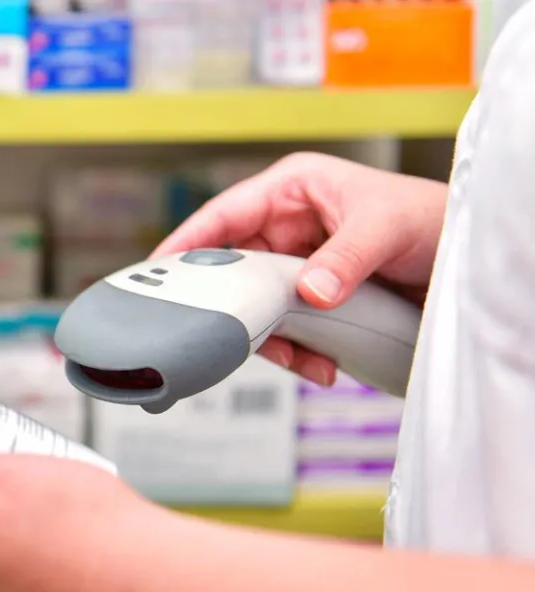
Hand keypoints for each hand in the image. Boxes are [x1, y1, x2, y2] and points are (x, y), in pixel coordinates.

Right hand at [153, 152, 446, 384]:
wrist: (470, 260)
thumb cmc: (434, 218)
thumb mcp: (386, 228)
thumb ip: (344, 259)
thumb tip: (308, 292)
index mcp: (293, 190)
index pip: (224, 216)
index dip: (186, 243)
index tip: (156, 273)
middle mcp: (289, 226)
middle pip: (234, 270)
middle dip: (237, 308)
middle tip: (225, 336)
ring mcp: (300, 265)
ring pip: (258, 307)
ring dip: (273, 341)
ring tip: (302, 362)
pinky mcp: (315, 300)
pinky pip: (287, 329)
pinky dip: (298, 353)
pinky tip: (321, 366)